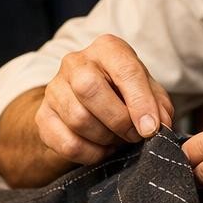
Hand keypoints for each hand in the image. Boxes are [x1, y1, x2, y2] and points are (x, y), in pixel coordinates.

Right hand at [36, 34, 173, 166]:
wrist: (89, 105)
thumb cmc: (124, 94)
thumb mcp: (149, 93)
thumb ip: (159, 106)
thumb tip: (159, 124)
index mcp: (107, 49)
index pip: (124, 70)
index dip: (140, 102)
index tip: (150, 128)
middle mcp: (76, 62)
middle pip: (90, 89)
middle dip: (118, 120)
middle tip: (134, 135)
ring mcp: (54, 88)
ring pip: (78, 119)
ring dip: (106, 138)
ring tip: (118, 139)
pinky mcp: (43, 116)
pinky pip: (66, 143)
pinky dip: (90, 153)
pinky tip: (101, 148)